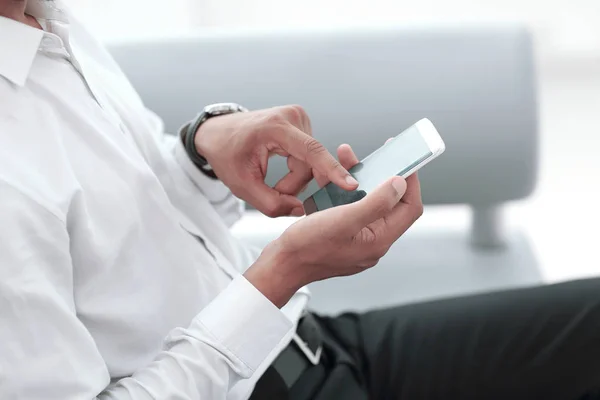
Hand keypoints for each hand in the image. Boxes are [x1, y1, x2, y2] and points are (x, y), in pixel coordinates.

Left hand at [194, 105, 358, 216]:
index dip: (331, 171)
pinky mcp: (302, 123)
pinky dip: (297, 169)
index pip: (311, 151)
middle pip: (309, 164)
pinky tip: (283, 170)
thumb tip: (301, 210)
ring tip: (274, 181)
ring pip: (310, 162)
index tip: (350, 184)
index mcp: (275, 127)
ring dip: (295, 179)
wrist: (218, 133)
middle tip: (274, 193)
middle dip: (294, 185)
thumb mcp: (242, 186)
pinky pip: (309, 156)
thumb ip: (271, 203)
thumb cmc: (226, 155)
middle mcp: (292, 116)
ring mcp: (299, 117)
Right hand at [245, 144, 423, 306]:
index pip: (409, 207)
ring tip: (346, 157)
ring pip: (367, 202)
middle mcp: (372, 241)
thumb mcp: (344, 220)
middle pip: (389, 203)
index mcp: (379, 240)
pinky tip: (331, 178)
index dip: (410, 182)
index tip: (405, 159)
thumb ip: (376, 202)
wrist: (280, 265)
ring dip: (360, 179)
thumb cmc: (307, 247)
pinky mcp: (342, 236)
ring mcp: (357, 239)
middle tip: (375, 154)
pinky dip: (344, 191)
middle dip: (381, 175)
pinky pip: (350, 208)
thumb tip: (401, 184)